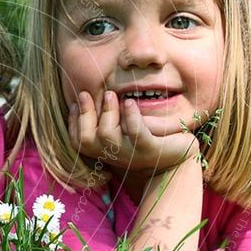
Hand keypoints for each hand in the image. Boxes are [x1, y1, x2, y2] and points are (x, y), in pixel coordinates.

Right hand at [69, 89, 199, 174]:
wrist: (176, 158)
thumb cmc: (147, 138)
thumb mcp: (123, 128)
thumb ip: (108, 117)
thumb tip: (88, 94)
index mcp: (104, 150)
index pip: (78, 140)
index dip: (73, 121)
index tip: (77, 101)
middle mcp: (113, 154)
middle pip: (86, 139)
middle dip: (84, 114)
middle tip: (86, 93)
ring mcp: (130, 153)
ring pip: (107, 134)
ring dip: (107, 111)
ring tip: (111, 94)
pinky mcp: (149, 149)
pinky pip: (136, 133)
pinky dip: (131, 116)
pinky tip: (129, 103)